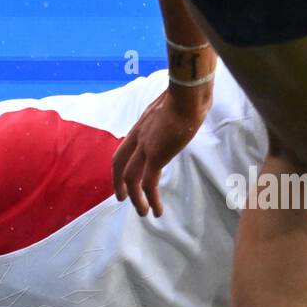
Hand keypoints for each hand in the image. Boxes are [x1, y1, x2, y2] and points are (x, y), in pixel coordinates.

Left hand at [111, 84, 211, 216]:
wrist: (188, 93)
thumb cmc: (187, 95)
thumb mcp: (171, 108)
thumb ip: (168, 120)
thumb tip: (179, 122)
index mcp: (140, 128)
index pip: (122, 151)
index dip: (119, 166)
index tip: (121, 179)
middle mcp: (138, 139)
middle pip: (120, 166)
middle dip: (119, 185)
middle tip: (122, 199)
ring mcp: (145, 148)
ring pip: (131, 180)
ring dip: (136, 199)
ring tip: (143, 212)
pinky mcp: (157, 156)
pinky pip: (149, 184)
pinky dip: (151, 200)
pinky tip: (157, 211)